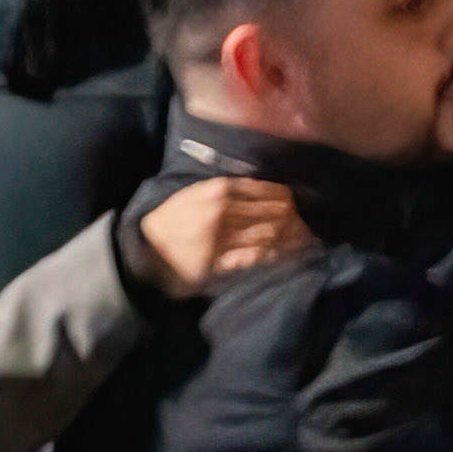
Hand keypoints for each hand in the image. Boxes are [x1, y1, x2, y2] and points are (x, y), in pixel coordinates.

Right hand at [130, 168, 307, 297]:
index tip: (298, 206)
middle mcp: (224, 210)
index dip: (288, 199)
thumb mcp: (197, 193)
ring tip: (304, 243)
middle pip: (274, 213)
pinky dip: (272, 256)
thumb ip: (229, 190)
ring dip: (289, 240)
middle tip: (307, 229)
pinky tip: (284, 257)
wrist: (144, 249)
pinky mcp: (217, 262)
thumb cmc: (173, 219)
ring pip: (268, 235)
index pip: (268, 191)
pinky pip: (253, 257)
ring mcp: (221, 237)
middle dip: (295, 221)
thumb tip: (267, 192)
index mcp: (220, 189)